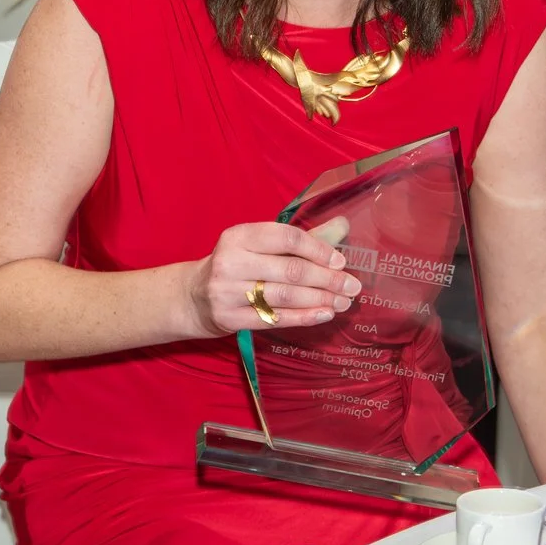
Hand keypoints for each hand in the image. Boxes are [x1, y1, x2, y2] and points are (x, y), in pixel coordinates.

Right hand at [187, 219, 360, 336]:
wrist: (193, 296)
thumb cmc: (236, 265)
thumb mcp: (258, 245)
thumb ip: (300, 238)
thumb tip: (343, 225)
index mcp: (239, 236)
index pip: (286, 238)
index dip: (317, 249)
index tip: (341, 260)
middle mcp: (231, 261)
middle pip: (290, 270)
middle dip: (327, 279)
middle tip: (352, 286)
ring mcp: (228, 292)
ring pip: (285, 296)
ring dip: (320, 300)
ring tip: (343, 302)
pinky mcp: (230, 319)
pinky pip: (275, 319)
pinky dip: (304, 317)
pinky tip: (324, 314)